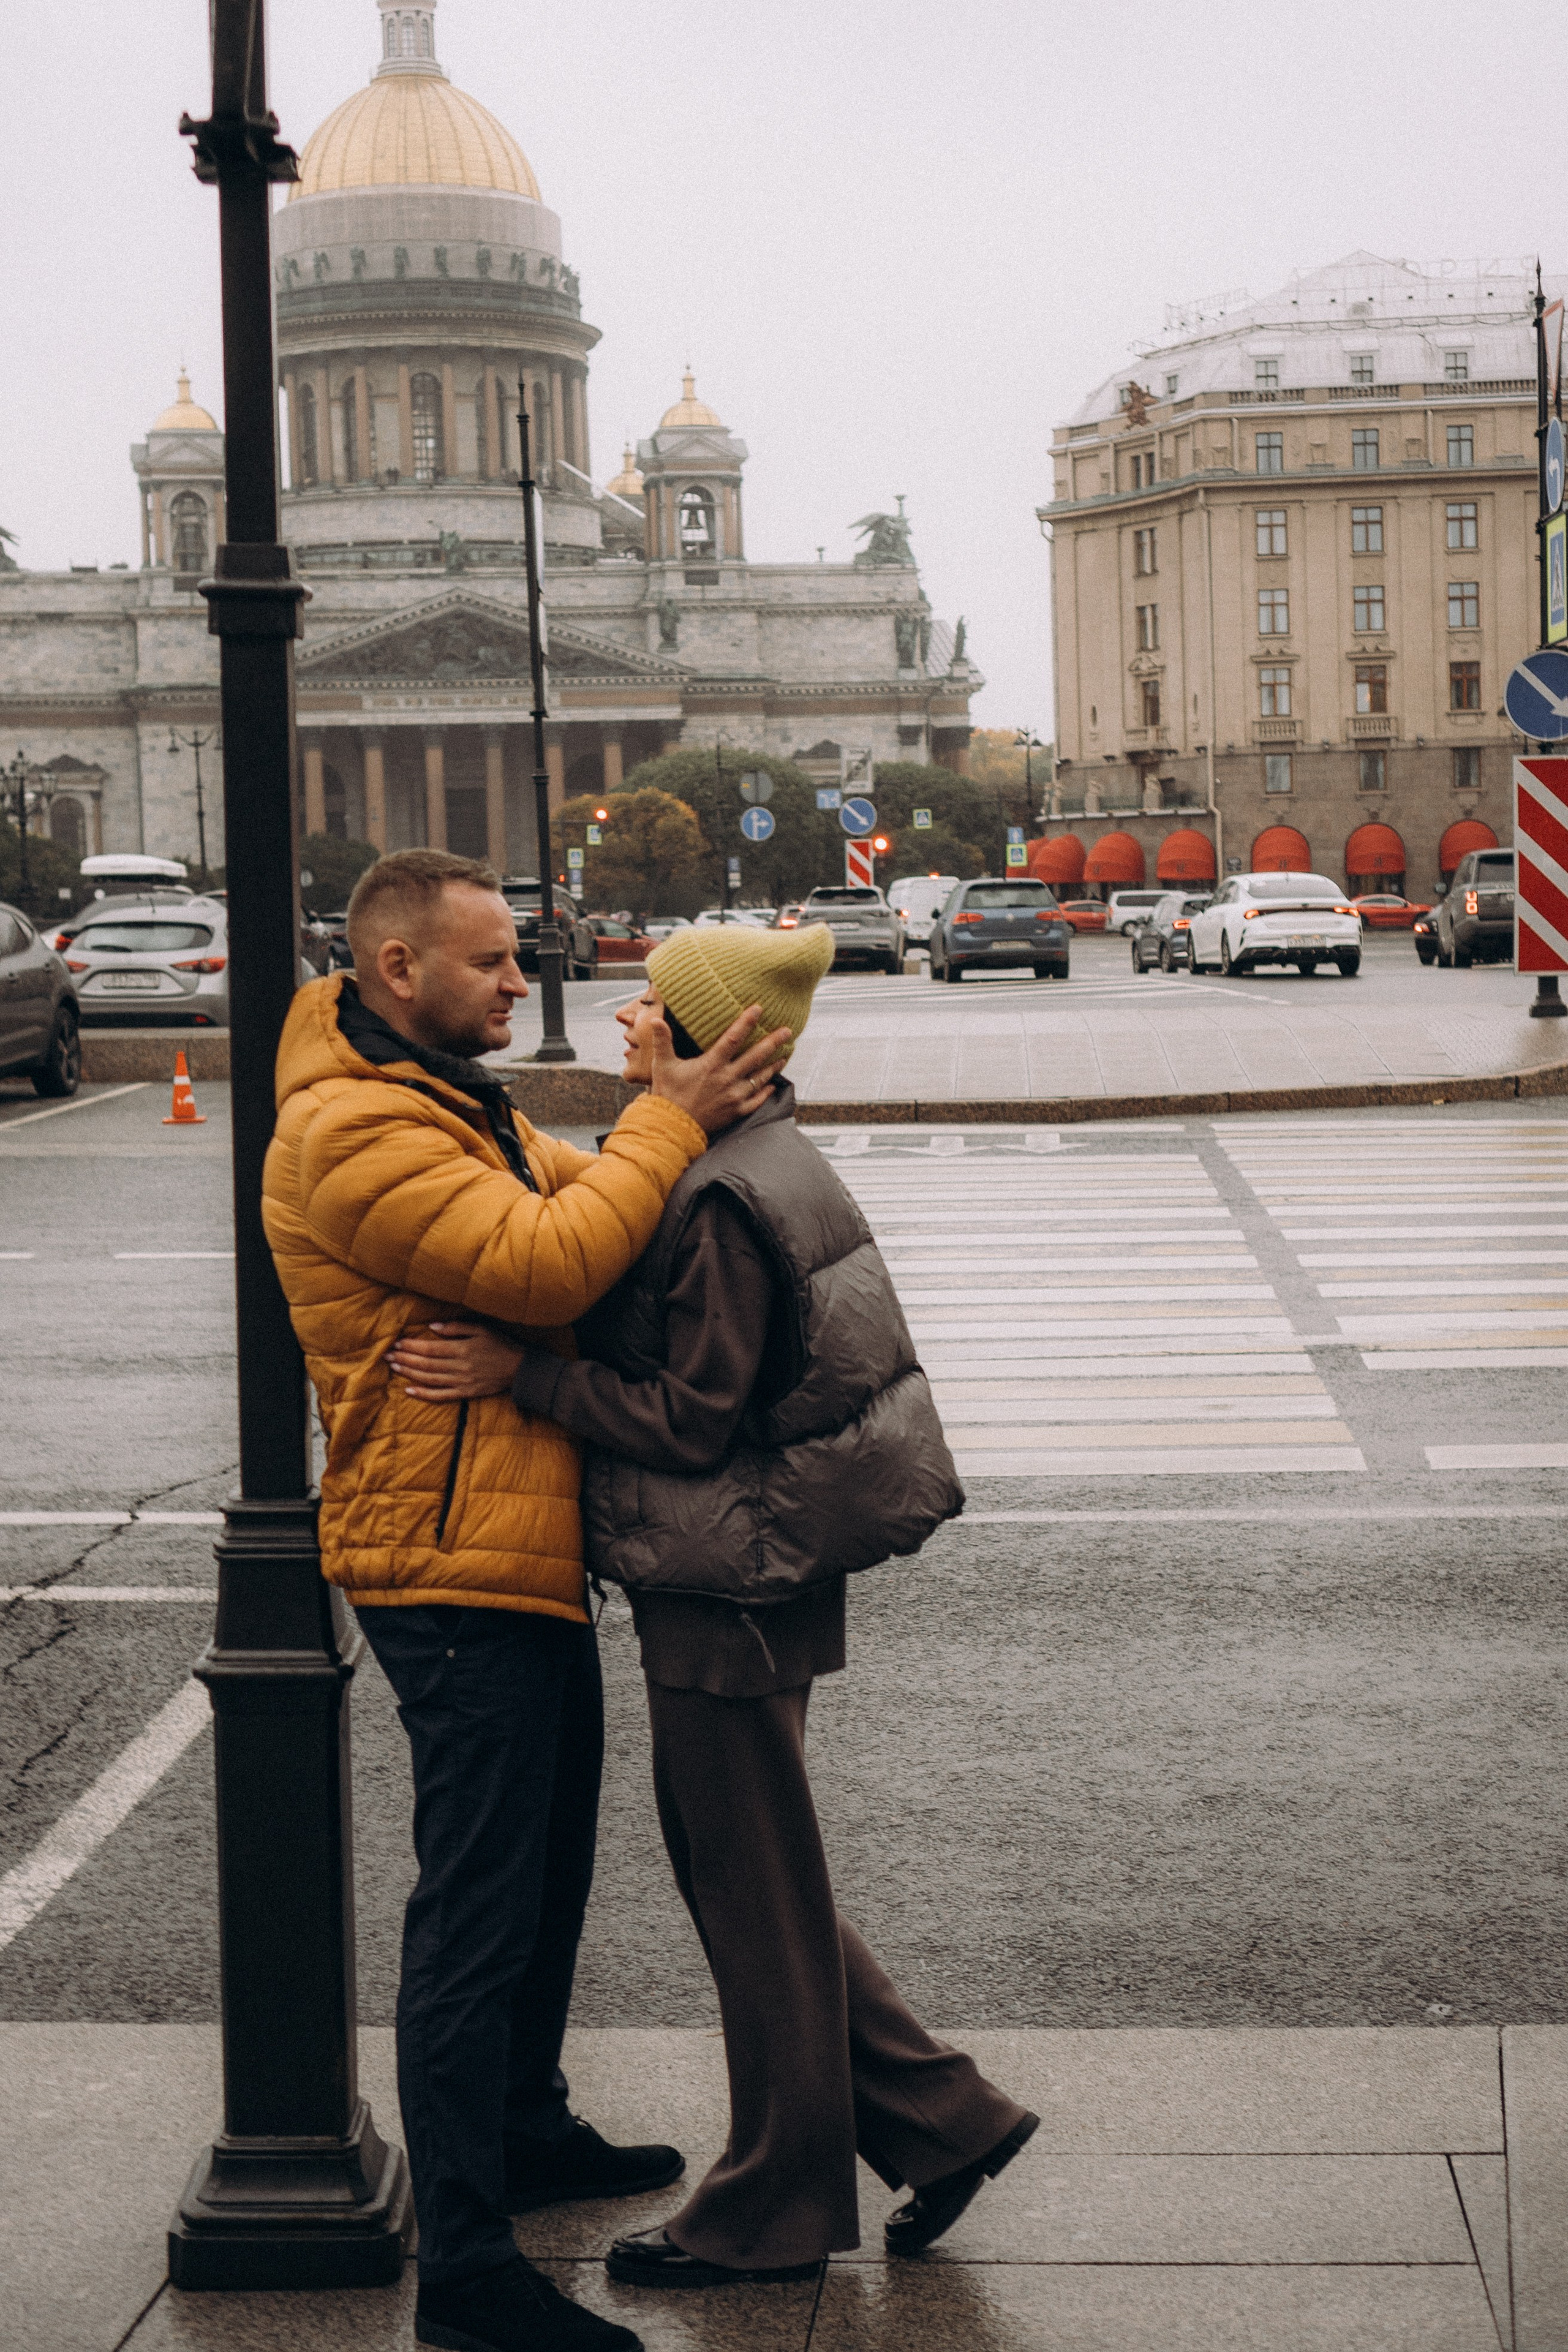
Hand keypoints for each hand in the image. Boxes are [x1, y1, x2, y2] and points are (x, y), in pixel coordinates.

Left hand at [389, 1323, 523, 1400]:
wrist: (520, 1369)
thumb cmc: (501, 1345)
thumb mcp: (482, 1329)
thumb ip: (457, 1328)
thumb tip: (433, 1327)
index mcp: (462, 1349)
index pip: (430, 1349)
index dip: (412, 1346)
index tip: (397, 1343)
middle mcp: (459, 1367)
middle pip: (426, 1364)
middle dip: (405, 1358)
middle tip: (387, 1355)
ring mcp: (461, 1382)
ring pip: (429, 1379)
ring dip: (409, 1373)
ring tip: (393, 1367)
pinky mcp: (465, 1393)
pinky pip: (440, 1396)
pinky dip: (423, 1394)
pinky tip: (409, 1391)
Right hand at [649, 1003, 791, 1136]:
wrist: (671, 1127)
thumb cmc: (667, 1094)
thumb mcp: (662, 1065)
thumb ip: (662, 1041)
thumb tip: (656, 1021)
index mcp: (711, 1065)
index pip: (732, 1038)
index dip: (746, 1022)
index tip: (758, 1009)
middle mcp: (726, 1079)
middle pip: (755, 1057)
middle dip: (773, 1042)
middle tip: (788, 1031)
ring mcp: (734, 1097)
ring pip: (760, 1078)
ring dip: (773, 1065)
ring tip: (785, 1055)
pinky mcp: (736, 1112)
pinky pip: (756, 1100)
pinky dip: (766, 1091)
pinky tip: (773, 1084)